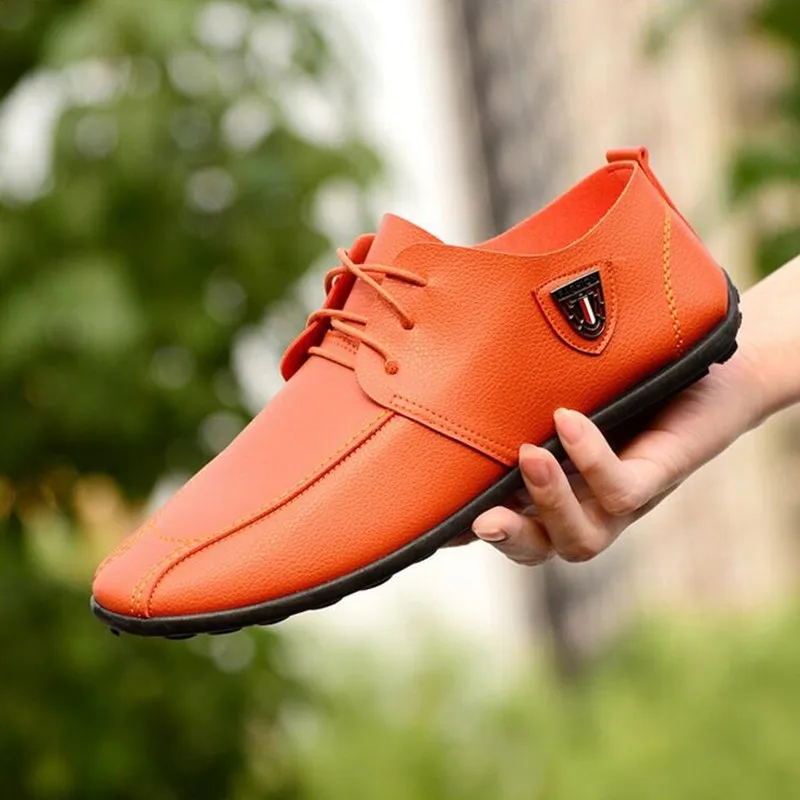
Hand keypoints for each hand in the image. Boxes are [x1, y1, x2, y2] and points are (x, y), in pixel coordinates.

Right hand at [468, 344, 764, 565]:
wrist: (718, 371)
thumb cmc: (631, 380)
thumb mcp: (562, 391)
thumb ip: (523, 401)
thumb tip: (455, 379)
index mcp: (555, 491)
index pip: (506, 523)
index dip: (465, 535)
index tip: (429, 527)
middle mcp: (585, 506)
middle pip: (540, 550)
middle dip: (508, 541)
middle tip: (477, 522)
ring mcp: (623, 501)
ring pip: (582, 539)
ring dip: (549, 504)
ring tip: (528, 456)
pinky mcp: (660, 479)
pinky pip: (623, 491)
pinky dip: (591, 459)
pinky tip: (568, 420)